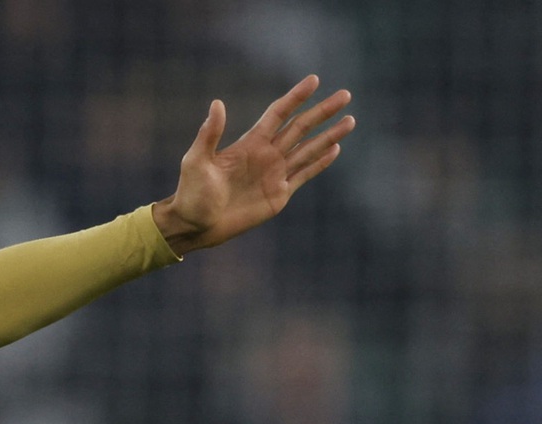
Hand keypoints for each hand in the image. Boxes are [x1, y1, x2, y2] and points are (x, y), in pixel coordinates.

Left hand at [150, 75, 353, 254]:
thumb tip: (217, 103)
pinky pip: (304, 175)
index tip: (314, 80)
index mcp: (249, 143)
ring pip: (308, 149)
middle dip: (323, 111)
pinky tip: (335, 149)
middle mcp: (266, 154)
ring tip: (350, 120)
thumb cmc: (191, 193)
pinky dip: (320, 162)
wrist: (195, 225)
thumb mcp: (197, 160)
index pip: (278, 113)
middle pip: (301, 127)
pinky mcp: (278, 194)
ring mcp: (274, 174)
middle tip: (345, 95)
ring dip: (329, 135)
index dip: (296, 97)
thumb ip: (210, 134)